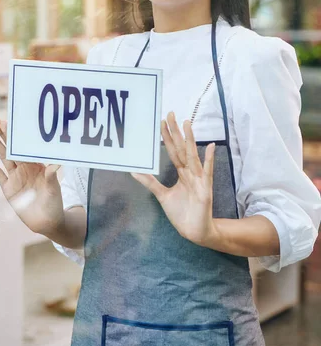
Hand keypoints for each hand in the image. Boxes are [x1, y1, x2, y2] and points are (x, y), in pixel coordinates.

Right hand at [0, 118, 64, 236]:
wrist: (47, 221)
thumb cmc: (54, 202)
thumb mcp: (54, 188)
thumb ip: (52, 176)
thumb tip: (56, 164)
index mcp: (37, 164)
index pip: (25, 146)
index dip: (17, 135)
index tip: (10, 122)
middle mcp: (25, 167)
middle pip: (12, 148)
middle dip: (4, 134)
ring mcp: (15, 177)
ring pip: (3, 157)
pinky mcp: (8, 188)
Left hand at [132, 112, 216, 246]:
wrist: (195, 231)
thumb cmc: (182, 213)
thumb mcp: (162, 195)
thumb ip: (150, 182)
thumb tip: (133, 171)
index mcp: (181, 172)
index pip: (172, 150)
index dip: (167, 137)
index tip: (161, 122)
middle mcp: (190, 172)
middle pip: (181, 148)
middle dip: (176, 132)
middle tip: (171, 114)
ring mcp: (198, 179)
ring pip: (192, 155)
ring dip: (190, 139)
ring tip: (187, 123)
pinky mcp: (205, 189)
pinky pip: (207, 172)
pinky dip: (210, 159)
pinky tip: (211, 147)